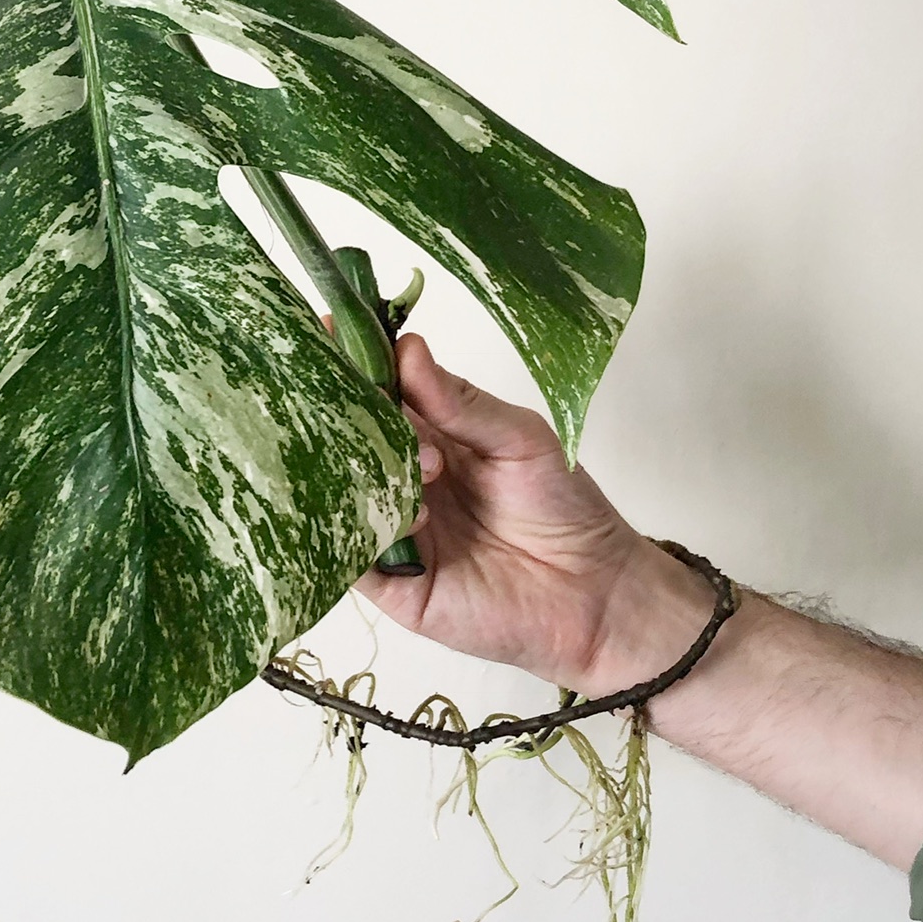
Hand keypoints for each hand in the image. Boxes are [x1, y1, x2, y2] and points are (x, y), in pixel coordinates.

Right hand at [353, 333, 712, 695]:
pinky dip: (366, 532)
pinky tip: (413, 517)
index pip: (373, 393)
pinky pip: (352, 557)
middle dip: (350, 414)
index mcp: (426, 434)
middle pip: (345, 440)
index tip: (326, 330)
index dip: (349, 364)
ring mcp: (389, 529)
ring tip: (428, 471)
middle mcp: (397, 478)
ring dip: (366, 473)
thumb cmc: (565, 507)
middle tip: (371, 404)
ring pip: (340, 494)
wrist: (596, 592)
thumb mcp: (520, 438)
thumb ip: (462, 402)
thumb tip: (407, 349)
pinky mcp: (391, 585)